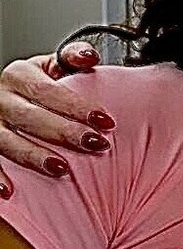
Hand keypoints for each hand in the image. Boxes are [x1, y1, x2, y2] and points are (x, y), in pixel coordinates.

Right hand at [0, 42, 114, 198]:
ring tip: (62, 169)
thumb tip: (90, 57)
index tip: (106, 120)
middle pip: (32, 117)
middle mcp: (2, 99)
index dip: (78, 106)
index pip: (49, 92)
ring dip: (35, 156)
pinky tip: (10, 191)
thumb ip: (72, 59)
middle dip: (66, 132)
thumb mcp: (52, 68)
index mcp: (19, 75)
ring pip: (9, 141)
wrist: (12, 98)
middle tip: (96, 144)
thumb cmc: (37, 87)